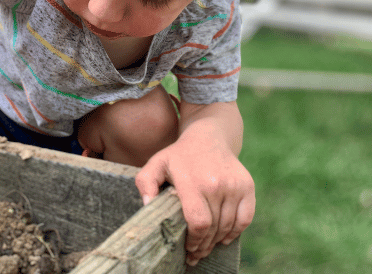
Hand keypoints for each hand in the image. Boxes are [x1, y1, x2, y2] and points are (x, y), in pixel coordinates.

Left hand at [135, 124, 254, 265]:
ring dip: (217, 242)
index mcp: (192, 181)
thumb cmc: (178, 156)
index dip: (194, 240)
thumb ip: (146, 183)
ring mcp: (234, 185)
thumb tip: (147, 205)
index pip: (198, 221)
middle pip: (213, 228)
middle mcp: (216, 184)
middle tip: (195, 254)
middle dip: (203, 246)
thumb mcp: (156, 163)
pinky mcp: (247, 186)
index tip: (187, 247)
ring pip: (229, 226)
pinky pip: (245, 219)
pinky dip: (235, 233)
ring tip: (206, 248)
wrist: (208, 137)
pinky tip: (223, 238)